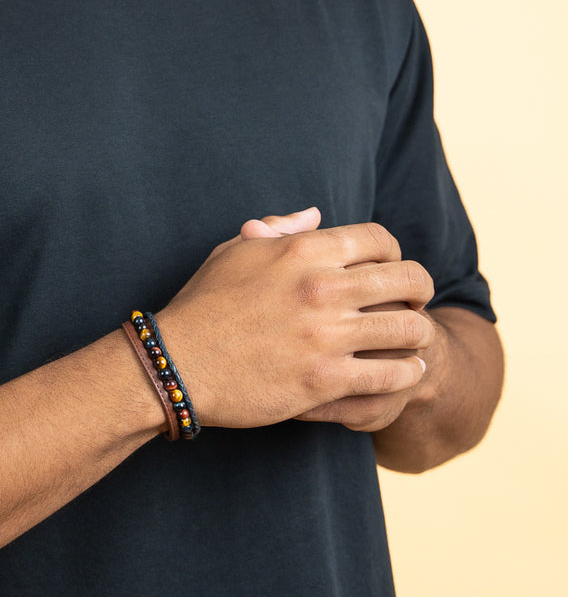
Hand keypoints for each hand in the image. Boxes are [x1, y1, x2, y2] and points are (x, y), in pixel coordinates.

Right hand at [156, 211, 433, 430]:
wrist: (177, 363)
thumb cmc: (203, 305)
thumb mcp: (234, 253)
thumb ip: (279, 231)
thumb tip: (315, 215)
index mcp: (303, 251)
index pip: (378, 240)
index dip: (393, 253)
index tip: (391, 268)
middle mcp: (322, 288)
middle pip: (407, 280)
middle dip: (418, 291)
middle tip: (413, 304)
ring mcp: (327, 336)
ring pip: (410, 329)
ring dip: (418, 334)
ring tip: (414, 341)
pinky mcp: (326, 380)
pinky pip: (393, 375)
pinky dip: (407, 373)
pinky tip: (405, 372)